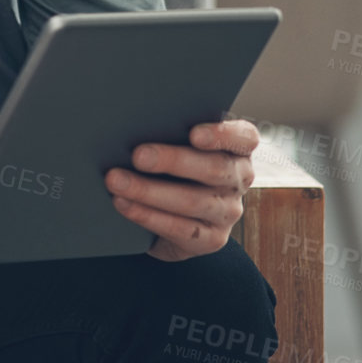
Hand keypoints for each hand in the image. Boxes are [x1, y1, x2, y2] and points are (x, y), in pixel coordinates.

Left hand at [104, 118, 258, 261]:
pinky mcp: (212, 239)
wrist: (172, 214)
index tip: (194, 133)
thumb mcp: (178, 144)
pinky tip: (123, 204)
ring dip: (149, 191)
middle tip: (138, 156)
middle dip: (172, 161)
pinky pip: (179, 229)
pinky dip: (147, 215)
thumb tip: (132, 123)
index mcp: (238, 149)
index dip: (222, 134)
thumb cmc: (173, 166)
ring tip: (117, 181)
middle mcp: (238, 179)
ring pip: (192, 201)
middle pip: (214, 168)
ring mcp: (228, 212)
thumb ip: (170, 131)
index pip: (244, 137)